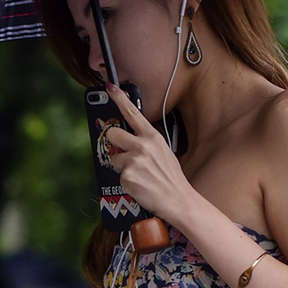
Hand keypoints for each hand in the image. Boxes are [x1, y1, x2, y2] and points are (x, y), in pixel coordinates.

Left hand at [103, 83, 195, 226]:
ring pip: (113, 158)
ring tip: (138, 175)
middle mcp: (143, 145)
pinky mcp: (128, 176)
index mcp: (153, 137)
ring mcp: (134, 160)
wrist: (177, 199)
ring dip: (121, 167)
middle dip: (113, 143)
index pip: (132, 112)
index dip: (119, 98)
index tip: (110, 87)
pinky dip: (126, 182)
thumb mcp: (163, 152)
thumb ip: (146, 143)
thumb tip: (128, 141)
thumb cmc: (170, 178)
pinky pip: (118, 176)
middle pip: (113, 134)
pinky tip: (139, 186)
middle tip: (123, 153)